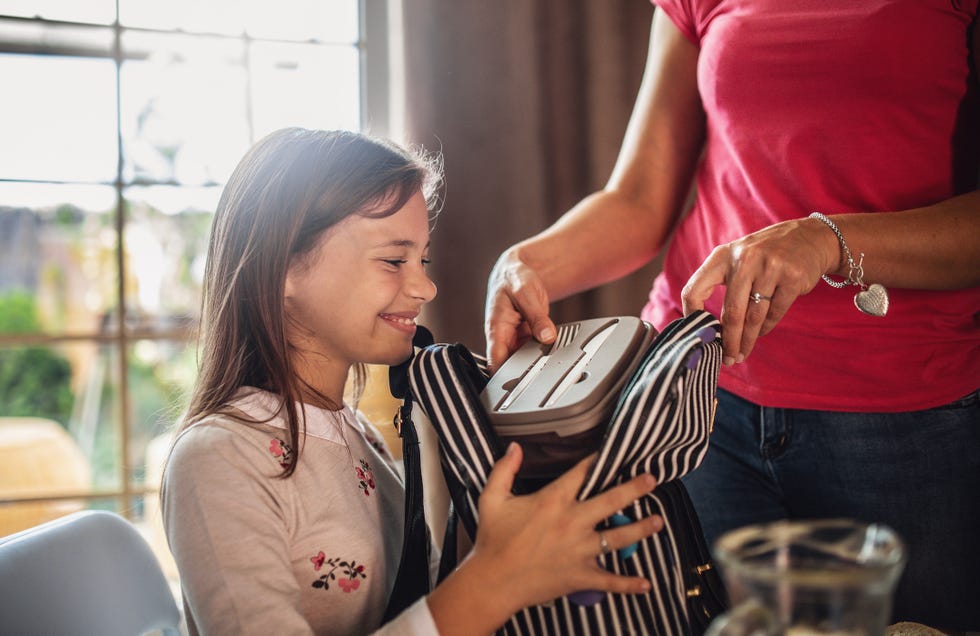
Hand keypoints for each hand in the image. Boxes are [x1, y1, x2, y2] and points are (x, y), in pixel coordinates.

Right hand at [468, 443, 661, 613]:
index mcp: (553, 501)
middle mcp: (572, 522)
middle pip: (612, 500)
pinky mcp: (581, 575)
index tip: (610, 452)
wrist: (492, 581)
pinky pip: (611, 581)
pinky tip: (646, 583)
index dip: (597, 460)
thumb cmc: (492, 541)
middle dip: (635, 488)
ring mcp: (580, 550)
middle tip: (652, 479)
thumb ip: (505, 469)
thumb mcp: (493, 498)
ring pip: (619, 537)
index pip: (582, 473)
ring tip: (658, 521)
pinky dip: (629, 583)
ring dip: (641, 528)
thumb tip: (515, 447)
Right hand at [485, 248, 557, 372]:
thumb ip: (537, 316)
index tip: (515, 386)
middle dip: (522, 374)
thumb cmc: (514, 278)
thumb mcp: (526, 293)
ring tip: (549, 369)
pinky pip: (532, 351)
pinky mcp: (524, 337)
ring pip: (522, 360)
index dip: (502, 376)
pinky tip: (552, 356)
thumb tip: (546, 336)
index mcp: (495, 327)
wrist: (517, 271)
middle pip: (508, 365)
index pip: (494, 360)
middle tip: (540, 380)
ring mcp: (514, 338)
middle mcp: (502, 336)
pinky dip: (541, 355)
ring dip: (534, 365)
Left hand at [681, 217, 836, 364]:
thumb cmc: (764, 255)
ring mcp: (770, 267)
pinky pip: (774, 313)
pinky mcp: (792, 278)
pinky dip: (766, 327)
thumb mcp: (738, 257)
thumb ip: (721, 281)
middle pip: (731, 312)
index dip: (691, 314)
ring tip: (742, 353)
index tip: (697, 333)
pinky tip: (761, 332)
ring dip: (747, 340)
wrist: (809, 237)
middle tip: (727, 358)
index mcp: (722, 256)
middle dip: (728, 340)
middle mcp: (744, 259)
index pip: (694, 289)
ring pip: (754, 316)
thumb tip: (707, 324)